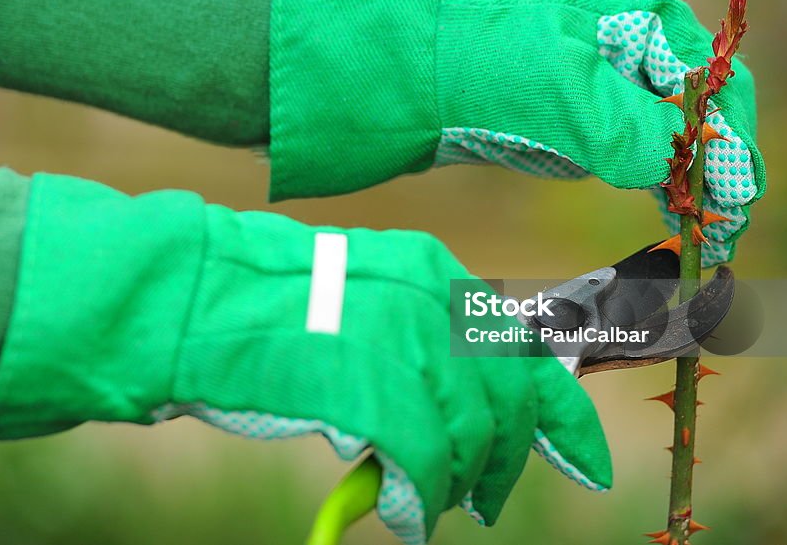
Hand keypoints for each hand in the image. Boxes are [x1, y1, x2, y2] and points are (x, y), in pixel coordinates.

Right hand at [0, 176, 609, 543]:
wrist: (199, 298)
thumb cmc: (270, 303)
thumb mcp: (366, 296)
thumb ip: (422, 336)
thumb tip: (466, 401)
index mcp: (435, 271)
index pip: (528, 348)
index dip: (563, 415)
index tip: (587, 460)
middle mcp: (433, 299)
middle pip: (508, 400)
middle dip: (504, 460)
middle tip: (486, 498)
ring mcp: (405, 342)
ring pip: (470, 438)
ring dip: (455, 485)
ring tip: (427, 506)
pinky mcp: (374, 389)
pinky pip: (424, 466)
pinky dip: (420, 502)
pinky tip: (405, 515)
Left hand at [433, 0, 763, 265]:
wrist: (405, 72)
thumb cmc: (484, 65)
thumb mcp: (564, 90)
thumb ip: (630, 129)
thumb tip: (676, 167)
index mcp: (638, 13)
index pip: (714, 81)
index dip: (732, 142)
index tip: (736, 203)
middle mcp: (628, 40)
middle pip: (698, 107)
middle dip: (717, 167)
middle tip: (725, 231)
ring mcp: (601, 77)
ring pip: (669, 131)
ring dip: (690, 179)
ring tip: (705, 233)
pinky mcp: (575, 112)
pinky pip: (635, 146)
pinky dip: (655, 178)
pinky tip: (667, 211)